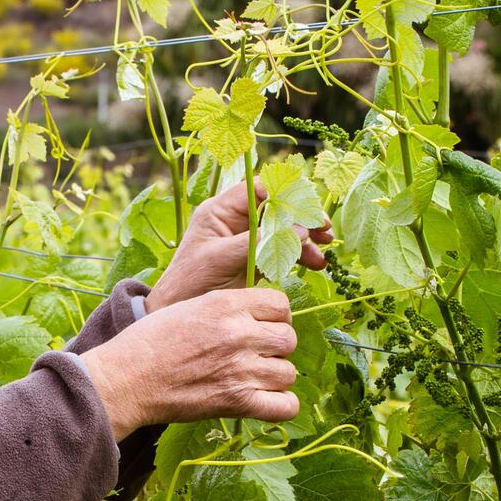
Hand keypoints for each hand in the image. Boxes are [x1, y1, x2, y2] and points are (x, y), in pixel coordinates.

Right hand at [78, 288, 299, 439]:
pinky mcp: (236, 403)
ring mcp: (240, 370)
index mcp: (225, 305)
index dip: (275, 317)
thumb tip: (255, 317)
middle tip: (255, 355)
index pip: (281, 304)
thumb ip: (225, 308)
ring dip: (275, 377)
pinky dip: (281, 406)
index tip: (261, 327)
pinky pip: (285, 406)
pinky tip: (265, 402)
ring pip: (288, 372)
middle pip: (289, 339)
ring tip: (252, 379)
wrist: (124, 381)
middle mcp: (238, 334)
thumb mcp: (188, 307)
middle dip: (276, 347)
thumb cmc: (147, 344)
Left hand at [145, 178, 333, 312]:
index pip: (258, 189)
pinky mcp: (252, 259)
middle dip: (303, 218)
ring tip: (324, 251)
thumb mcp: (223, 258)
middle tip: (324, 230)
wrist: (175, 311)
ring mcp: (245, 240)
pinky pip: (281, 250)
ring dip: (306, 238)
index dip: (286, 194)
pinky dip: (299, 255)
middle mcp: (235, 221)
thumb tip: (299, 228)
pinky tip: (315, 264)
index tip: (308, 208)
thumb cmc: (191, 282)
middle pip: (276, 208)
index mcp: (221, 210)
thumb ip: (259, 241)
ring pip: (282, 229)